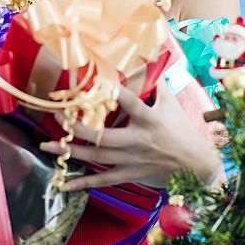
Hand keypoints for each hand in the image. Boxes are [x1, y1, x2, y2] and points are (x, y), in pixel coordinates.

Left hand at [40, 77, 224, 190]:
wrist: (197, 166)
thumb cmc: (184, 132)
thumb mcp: (173, 105)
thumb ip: (159, 84)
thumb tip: (152, 61)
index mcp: (149, 119)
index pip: (129, 102)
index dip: (112, 92)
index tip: (93, 84)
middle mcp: (137, 140)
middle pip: (102, 136)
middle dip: (76, 127)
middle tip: (56, 115)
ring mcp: (131, 160)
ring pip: (97, 157)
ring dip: (70, 151)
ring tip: (47, 145)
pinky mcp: (130, 174)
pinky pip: (103, 181)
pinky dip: (83, 184)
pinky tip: (64, 184)